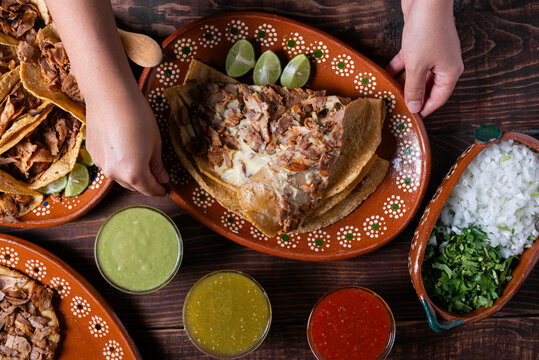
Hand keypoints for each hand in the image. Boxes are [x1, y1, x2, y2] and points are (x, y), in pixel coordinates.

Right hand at [85, 86, 167, 195]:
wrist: (110, 95)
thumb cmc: (138, 117)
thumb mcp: (155, 143)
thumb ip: (157, 164)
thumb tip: (162, 178)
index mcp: (134, 174)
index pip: (149, 190)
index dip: (159, 190)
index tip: (164, 188)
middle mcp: (115, 174)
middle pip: (134, 186)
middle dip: (146, 182)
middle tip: (156, 173)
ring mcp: (101, 164)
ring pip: (120, 177)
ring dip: (131, 174)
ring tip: (140, 158)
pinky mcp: (93, 153)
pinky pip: (109, 164)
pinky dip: (118, 163)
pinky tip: (124, 147)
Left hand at [386, 0, 462, 116]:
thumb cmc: (427, 31)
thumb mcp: (417, 65)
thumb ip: (414, 88)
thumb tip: (414, 106)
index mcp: (450, 72)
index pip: (439, 98)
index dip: (424, 109)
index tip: (411, 117)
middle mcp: (444, 63)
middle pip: (427, 86)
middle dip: (412, 95)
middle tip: (397, 105)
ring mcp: (433, 53)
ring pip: (417, 74)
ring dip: (403, 82)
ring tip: (389, 92)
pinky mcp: (421, 43)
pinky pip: (410, 61)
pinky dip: (399, 68)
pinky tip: (386, 74)